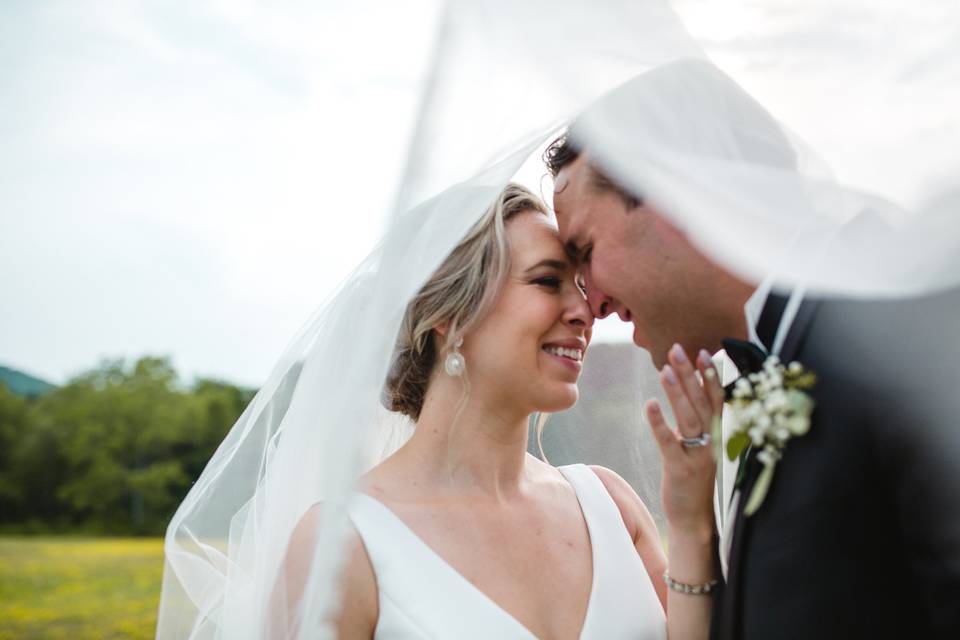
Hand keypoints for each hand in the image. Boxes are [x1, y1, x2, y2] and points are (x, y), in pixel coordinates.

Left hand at [646, 344, 724, 539]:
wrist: (695, 520)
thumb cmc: (695, 478)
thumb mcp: (702, 447)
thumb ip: (698, 421)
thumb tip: (690, 391)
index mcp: (717, 435)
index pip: (717, 399)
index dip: (712, 376)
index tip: (704, 352)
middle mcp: (712, 443)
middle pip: (702, 402)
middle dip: (690, 374)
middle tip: (677, 349)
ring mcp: (697, 456)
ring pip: (688, 419)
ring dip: (677, 392)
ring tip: (665, 368)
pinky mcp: (680, 470)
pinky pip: (669, 443)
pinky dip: (660, 423)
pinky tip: (650, 405)